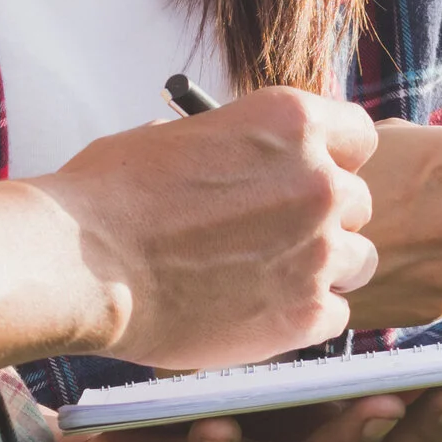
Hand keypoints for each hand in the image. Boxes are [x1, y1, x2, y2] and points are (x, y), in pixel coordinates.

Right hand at [33, 87, 379, 370]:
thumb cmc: (109, 198)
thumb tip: (241, 158)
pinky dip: (304, 318)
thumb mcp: (176, 137)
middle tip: (277, 238)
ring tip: (269, 280)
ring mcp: (319, 250)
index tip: (311, 176)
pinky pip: (336, 315)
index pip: (358, 135)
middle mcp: (319, 181)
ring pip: (359, 261)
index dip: (334, 159)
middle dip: (323, 219)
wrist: (82, 266)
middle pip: (358, 203)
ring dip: (324, 270)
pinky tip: (260, 314)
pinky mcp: (307, 312)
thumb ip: (232, 147)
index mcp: (291, 123)